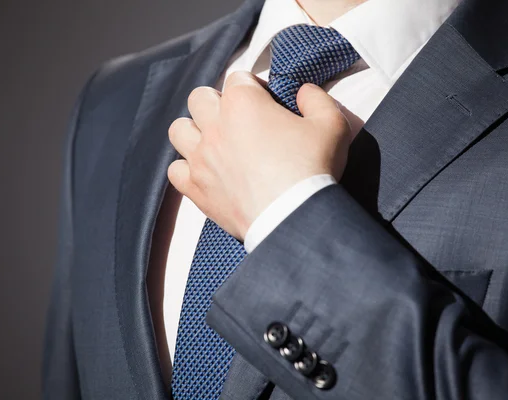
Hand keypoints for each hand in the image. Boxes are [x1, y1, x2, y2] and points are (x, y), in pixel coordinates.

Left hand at [167, 71, 353, 240]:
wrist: (293, 216)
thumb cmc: (312, 168)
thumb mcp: (332, 125)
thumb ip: (317, 98)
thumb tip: (304, 92)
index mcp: (243, 102)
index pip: (238, 78)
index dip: (254, 88)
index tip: (267, 105)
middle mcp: (214, 125)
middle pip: (199, 97)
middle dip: (217, 103)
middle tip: (238, 121)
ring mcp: (200, 157)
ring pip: (179, 130)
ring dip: (194, 132)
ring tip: (215, 143)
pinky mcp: (195, 187)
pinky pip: (175, 170)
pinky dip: (187, 169)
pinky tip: (207, 173)